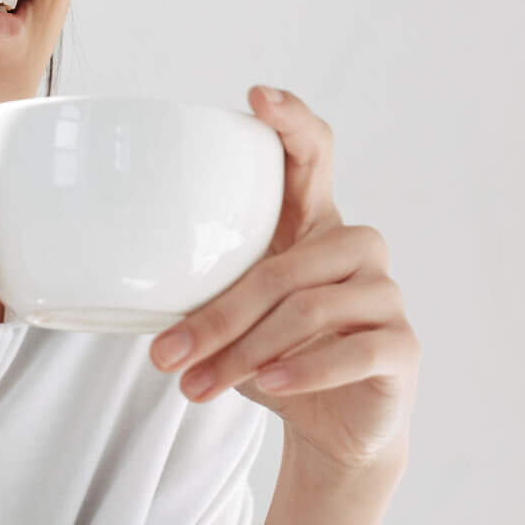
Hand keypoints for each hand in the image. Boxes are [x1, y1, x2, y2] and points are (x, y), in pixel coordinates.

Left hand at [145, 85, 417, 473]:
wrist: (331, 428)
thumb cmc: (275, 357)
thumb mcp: (232, 318)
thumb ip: (201, 289)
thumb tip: (123, 282)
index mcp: (315, 226)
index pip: (314, 155)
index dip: (291, 121)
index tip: (256, 97)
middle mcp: (357, 249)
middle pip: (283, 268)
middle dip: (218, 319)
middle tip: (166, 357)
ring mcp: (386, 294)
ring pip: (308, 311)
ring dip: (244, 354)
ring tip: (198, 387)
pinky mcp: (402, 345)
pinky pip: (352, 351)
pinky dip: (303, 370)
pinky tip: (269, 384)